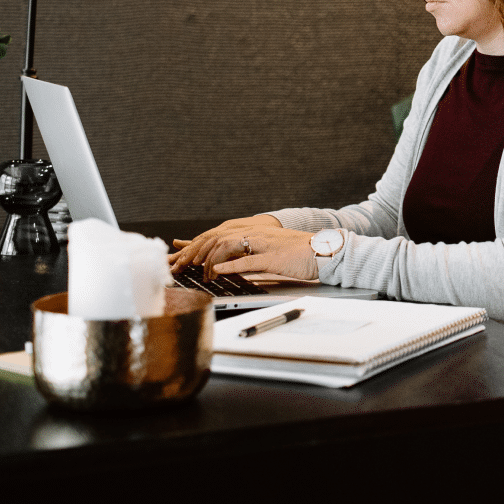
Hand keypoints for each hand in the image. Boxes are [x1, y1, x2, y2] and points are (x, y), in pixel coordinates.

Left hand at [169, 215, 318, 280]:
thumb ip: (249, 253)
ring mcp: (263, 245)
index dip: (196, 245)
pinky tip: (217, 271)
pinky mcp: (273, 258)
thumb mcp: (269, 250)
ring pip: (227, 246)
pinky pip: (247, 260)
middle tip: (180, 266)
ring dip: (208, 260)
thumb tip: (228, 263)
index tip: (181, 256)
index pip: (217, 235)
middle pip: (216, 238)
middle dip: (194, 252)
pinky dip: (229, 265)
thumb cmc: (298, 253)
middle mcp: (255, 234)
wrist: (323, 250)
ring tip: (198, 271)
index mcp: (253, 232)